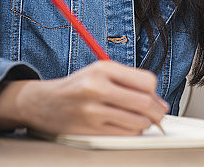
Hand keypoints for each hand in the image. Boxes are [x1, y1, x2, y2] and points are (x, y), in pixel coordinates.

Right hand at [0, 60, 168, 134]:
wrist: (43, 103)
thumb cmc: (77, 86)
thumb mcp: (101, 72)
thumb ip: (130, 81)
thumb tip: (159, 102)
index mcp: (103, 69)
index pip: (146, 81)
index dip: (154, 91)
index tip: (153, 96)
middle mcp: (97, 88)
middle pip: (144, 103)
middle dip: (156, 111)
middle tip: (156, 113)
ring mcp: (93, 111)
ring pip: (137, 122)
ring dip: (144, 123)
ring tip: (138, 119)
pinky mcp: (90, 130)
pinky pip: (124, 134)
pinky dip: (131, 132)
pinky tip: (125, 125)